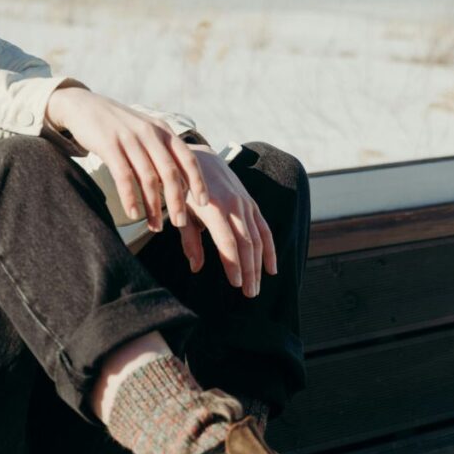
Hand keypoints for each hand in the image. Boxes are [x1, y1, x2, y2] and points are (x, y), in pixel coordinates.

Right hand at [45, 87, 208, 231]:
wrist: (83, 106)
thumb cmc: (117, 126)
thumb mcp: (145, 131)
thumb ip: (161, 152)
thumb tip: (179, 185)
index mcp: (162, 131)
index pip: (188, 158)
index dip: (198, 181)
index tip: (204, 203)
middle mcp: (150, 133)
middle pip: (170, 172)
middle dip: (177, 201)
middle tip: (179, 224)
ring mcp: (129, 139)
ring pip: (148, 178)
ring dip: (153, 206)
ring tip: (155, 227)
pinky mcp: (109, 146)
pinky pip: (124, 177)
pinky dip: (130, 198)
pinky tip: (133, 214)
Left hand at [174, 145, 277, 297]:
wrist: (200, 159)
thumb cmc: (184, 190)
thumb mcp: (181, 213)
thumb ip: (189, 240)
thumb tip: (196, 267)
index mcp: (214, 209)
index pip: (228, 242)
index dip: (233, 264)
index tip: (235, 284)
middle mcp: (234, 206)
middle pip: (246, 244)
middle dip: (249, 271)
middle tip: (249, 294)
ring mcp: (246, 204)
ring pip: (258, 240)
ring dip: (259, 266)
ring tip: (255, 288)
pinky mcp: (252, 204)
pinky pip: (265, 229)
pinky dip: (270, 250)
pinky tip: (271, 269)